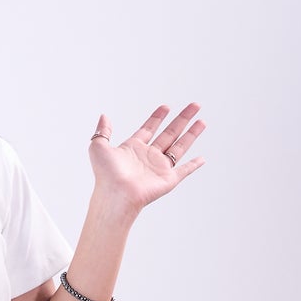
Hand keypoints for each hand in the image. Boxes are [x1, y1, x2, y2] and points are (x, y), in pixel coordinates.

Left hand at [88, 104, 205, 214]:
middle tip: (195, 105)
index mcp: (133, 148)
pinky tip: (202, 159)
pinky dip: (194, 165)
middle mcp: (148, 157)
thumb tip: (104, 116)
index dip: (157, 117)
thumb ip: (102, 131)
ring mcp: (159, 168)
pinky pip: (184, 171)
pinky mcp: (168, 180)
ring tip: (202, 121)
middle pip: (169, 133)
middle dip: (183, 119)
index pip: (149, 128)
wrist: (116, 195)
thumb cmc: (105, 175)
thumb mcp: (98, 147)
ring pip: (180, 147)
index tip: (166, 107)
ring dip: (192, 134)